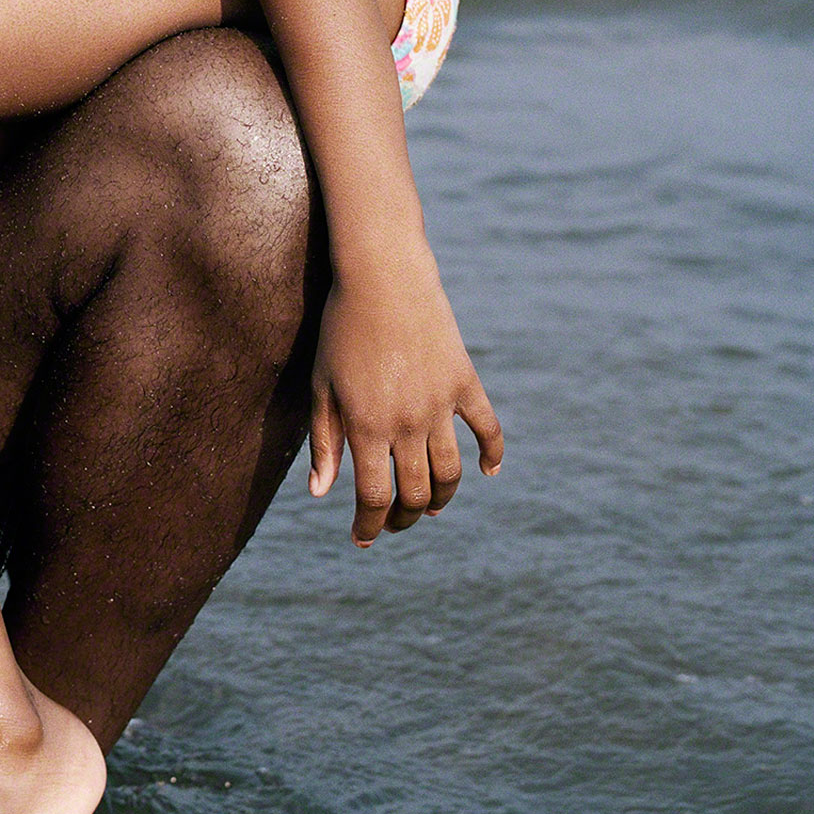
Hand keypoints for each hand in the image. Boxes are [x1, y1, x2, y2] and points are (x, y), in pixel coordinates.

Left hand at [308, 260, 502, 544]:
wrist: (382, 275)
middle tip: (392, 522)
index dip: (369, 525)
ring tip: (430, 507)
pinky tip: (487, 472)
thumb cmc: (341, 328)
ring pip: (451, 473)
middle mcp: (408, 422)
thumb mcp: (322, 385)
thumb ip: (325, 441)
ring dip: (441, 499)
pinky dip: (492, 455)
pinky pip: (488, 429)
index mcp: (367, 427)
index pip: (374, 498)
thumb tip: (321, 494)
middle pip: (416, 494)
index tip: (363, 537)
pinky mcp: (465, 381)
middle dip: (403, 518)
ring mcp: (442, 404)